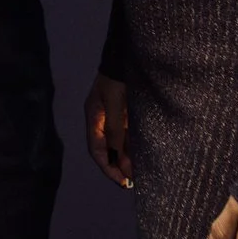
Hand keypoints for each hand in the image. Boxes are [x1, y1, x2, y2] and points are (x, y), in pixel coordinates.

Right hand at [84, 74, 132, 188]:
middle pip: (108, 149)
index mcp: (94, 117)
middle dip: (118, 167)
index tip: (122, 181)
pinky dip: (134, 147)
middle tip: (131, 183)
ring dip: (127, 159)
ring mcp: (116, 116)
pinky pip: (129, 135)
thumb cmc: (119, 78)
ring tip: (139, 174)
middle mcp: (103, 119)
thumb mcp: (115, 103)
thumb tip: (119, 159)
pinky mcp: (128, 112)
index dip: (108, 168)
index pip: (97, 150)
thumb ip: (115, 130)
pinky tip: (143, 156)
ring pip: (119, 143)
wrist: (128, 55)